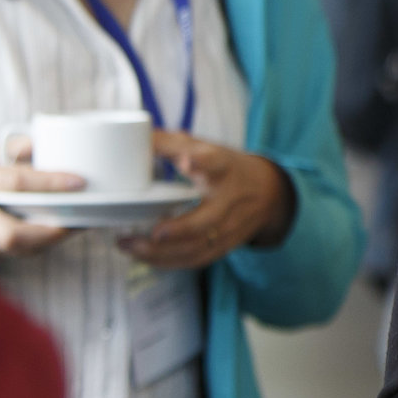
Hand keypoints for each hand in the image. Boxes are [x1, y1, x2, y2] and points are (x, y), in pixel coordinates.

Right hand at [0, 139, 78, 265]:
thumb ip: (9, 150)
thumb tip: (44, 144)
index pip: (14, 182)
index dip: (50, 183)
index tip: (78, 182)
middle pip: (13, 234)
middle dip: (51, 232)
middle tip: (78, 220)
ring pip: (13, 251)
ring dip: (46, 242)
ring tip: (71, 226)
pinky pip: (6, 257)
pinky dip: (29, 248)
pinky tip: (45, 236)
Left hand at [117, 130, 292, 268]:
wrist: (269, 194)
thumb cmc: (228, 168)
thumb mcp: (207, 148)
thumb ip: (172, 143)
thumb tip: (137, 136)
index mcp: (224, 168)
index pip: (215, 162)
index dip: (200, 162)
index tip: (185, 160)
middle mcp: (228, 201)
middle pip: (207, 220)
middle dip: (178, 229)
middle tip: (153, 232)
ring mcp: (228, 228)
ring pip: (196, 247)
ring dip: (161, 252)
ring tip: (128, 245)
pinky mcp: (223, 246)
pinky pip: (194, 260)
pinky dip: (167, 262)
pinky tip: (143, 257)